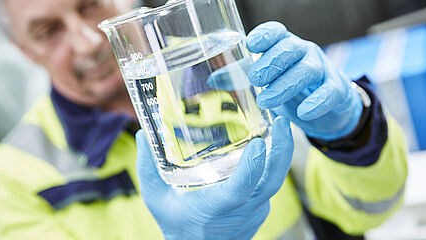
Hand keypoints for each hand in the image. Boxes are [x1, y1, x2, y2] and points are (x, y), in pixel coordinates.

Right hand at [136, 117, 293, 239]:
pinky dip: (272, 164)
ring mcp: (255, 213)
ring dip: (281, 154)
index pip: (240, 189)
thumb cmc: (176, 224)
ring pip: (274, 182)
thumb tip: (142, 134)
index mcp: (215, 208)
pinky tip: (269, 145)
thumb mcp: (156, 199)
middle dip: (282, 151)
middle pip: (270, 182)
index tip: (257, 143)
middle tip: (283, 122)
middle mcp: (241, 211)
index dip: (252, 167)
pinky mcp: (261, 210)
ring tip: (281, 126)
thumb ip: (148, 168)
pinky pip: (269, 185)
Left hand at [246, 22, 362, 140]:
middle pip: (291, 49)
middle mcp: (304, 53)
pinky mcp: (337, 90)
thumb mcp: (266, 79)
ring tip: (266, 100)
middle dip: (272, 62)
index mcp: (285, 46)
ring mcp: (322, 69)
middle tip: (254, 78)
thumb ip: (240, 77)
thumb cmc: (292, 85)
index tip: (251, 44)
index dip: (266, 35)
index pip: (277, 32)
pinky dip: (317, 102)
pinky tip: (304, 113)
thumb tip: (211, 79)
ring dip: (286, 84)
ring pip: (307, 70)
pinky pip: (329, 92)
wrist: (328, 105)